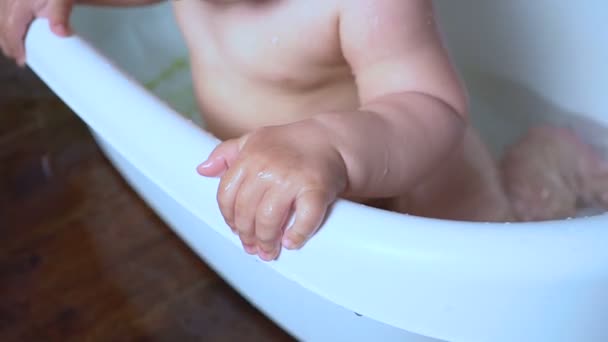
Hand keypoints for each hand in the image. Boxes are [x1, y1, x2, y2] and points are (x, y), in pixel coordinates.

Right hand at [1, 0, 73, 64]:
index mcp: (18, 5)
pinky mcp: (8, 1)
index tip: (21, 61)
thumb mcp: (61, 1)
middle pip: (2, 25)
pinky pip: (2, 12)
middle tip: (18, 57)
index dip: (14, 47)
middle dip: (7, 43)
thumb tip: (60, 33)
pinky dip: (4, 22)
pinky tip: (10, 29)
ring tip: (14, 47)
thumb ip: (60, 15)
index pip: (11, 30)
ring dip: (4, 33)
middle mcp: (7, 1)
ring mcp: (5, 0)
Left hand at [197, 120, 347, 260]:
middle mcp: (268, 167)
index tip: (236, 230)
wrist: (331, 141)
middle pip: (246, 212)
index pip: (227, 195)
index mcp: (250, 156)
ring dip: (266, 241)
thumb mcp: (254, 140)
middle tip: (253, 248)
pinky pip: (304, 219)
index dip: (229, 218)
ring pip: (269, 220)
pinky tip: (291, 242)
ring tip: (269, 251)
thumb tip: (201, 170)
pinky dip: (297, 235)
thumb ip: (226, 153)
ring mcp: (292, 178)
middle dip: (247, 236)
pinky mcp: (317, 189)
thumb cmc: (289, 144)